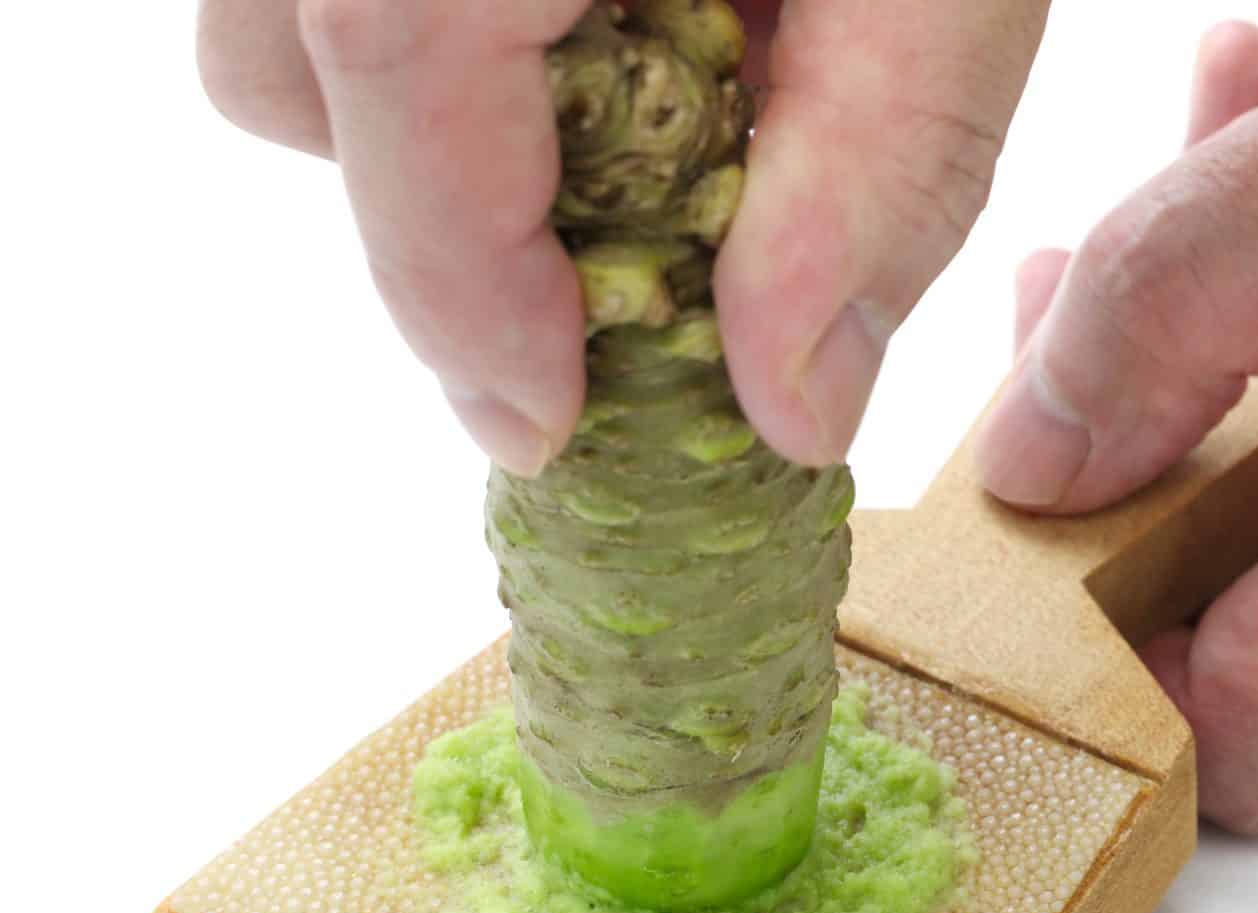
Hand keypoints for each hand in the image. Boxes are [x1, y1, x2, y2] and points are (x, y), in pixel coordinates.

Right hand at [197, 0, 1048, 473]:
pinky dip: (450, 19)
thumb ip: (873, 188)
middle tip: (625, 249)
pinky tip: (602, 0)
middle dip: (450, 211)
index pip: (394, 76)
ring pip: (284, 9)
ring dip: (433, 111)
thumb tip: (788, 407)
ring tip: (623, 91)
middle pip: (294, 72)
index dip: (465, 304)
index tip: (550, 424)